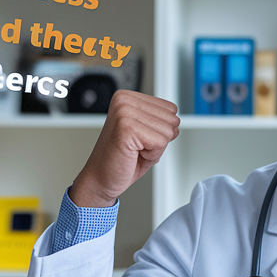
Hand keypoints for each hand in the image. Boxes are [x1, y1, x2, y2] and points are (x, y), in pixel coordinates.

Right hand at [70, 90, 178, 206]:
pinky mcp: (126, 128)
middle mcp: (124, 100)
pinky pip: (161, 143)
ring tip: (134, 151)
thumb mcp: (147, 134)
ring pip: (168, 132)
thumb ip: (161, 121)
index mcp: (128, 97)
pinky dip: (151, 155)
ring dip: (155, 148)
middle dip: (159, 140)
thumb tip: (176, 118)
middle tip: (136, 147)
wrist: (100, 179)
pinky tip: (132, 155)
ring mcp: (124, 112)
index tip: (139, 138)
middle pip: (172, 119)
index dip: (161, 130)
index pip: (171, 109)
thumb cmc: (122, 159)